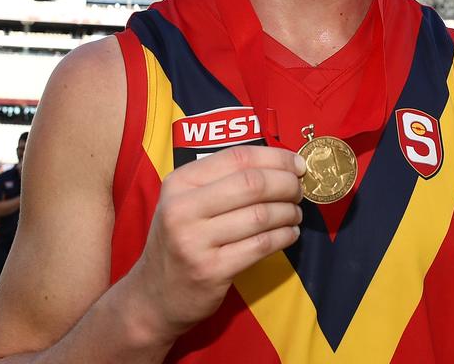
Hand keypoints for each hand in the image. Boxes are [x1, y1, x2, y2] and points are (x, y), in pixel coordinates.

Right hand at [127, 146, 305, 341]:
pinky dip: (283, 237)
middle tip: (299, 191)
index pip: (237, 158)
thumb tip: (284, 165)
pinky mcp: (211, 271)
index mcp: (179, 183)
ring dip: (288, 212)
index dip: (275, 158)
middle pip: (252, 184)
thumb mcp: (187, 202)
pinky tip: (289, 234)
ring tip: (294, 214)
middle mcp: (182, 209)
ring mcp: (194, 241)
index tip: (297, 163)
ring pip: (260, 215)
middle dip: (287, 184)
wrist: (154, 295)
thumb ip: (225, 181)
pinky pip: (261, 245)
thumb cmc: (181, 240)